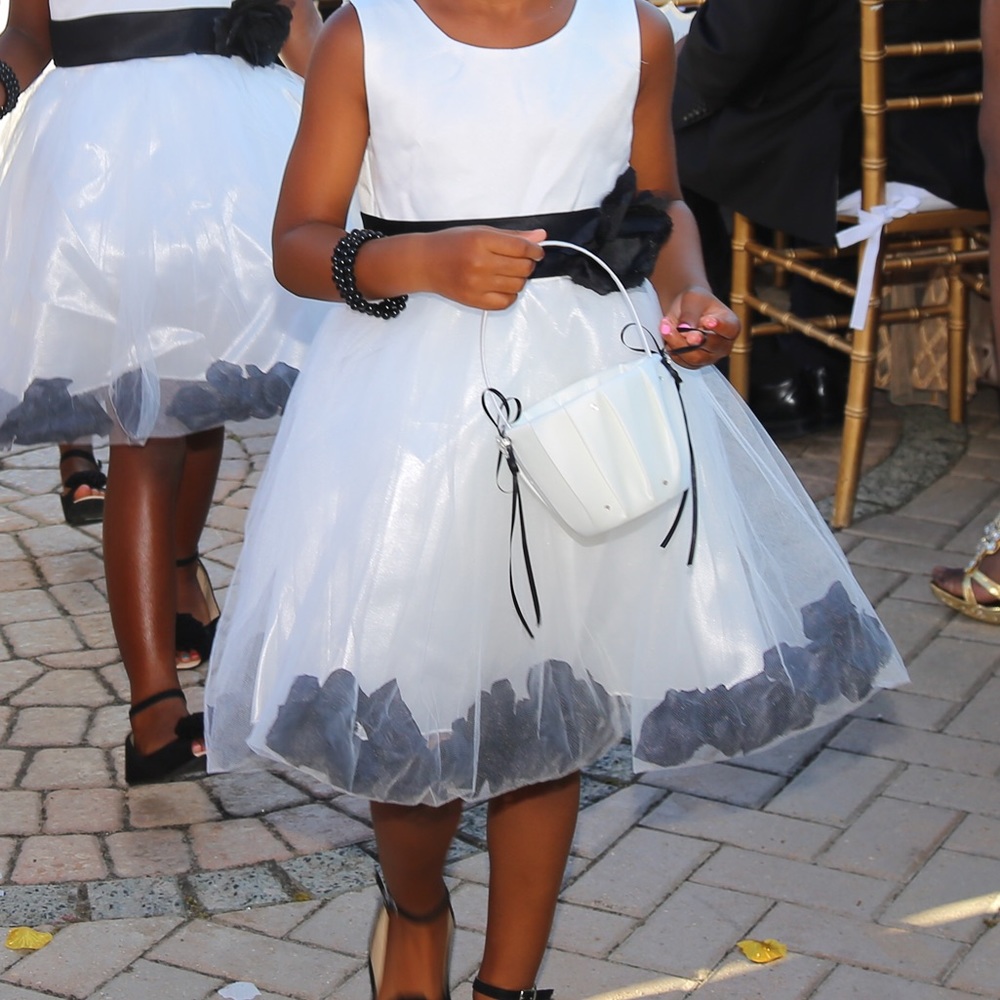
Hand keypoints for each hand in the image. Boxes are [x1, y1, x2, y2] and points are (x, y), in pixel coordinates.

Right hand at [424, 227, 546, 309]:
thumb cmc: (451, 245)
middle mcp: (479, 263)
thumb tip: (539, 237)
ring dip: (519, 279)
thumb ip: (511, 236)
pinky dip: (510, 295)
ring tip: (508, 273)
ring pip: (517, 285)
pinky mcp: (474, 300)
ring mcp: (477, 284)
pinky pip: (506, 302)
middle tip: (520, 261)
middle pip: (522, 268)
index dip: (535, 250)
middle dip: (527, 264)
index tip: (537, 251)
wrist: (425, 263)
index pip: (521, 248)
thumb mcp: (480, 231)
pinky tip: (502, 286)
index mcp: (481, 241)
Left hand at [659, 287, 738, 368]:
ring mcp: (709, 356)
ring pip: (694, 358)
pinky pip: (683, 361)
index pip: (729, 329)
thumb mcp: (693, 299)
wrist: (685, 309)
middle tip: (681, 327)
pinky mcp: (694, 362)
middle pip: (711, 347)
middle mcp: (723, 344)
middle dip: (693, 337)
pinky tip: (668, 336)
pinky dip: (672, 349)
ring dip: (677, 343)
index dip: (719, 326)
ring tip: (666, 328)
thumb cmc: (696, 302)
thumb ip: (691, 313)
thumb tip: (685, 327)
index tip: (708, 321)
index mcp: (731, 325)